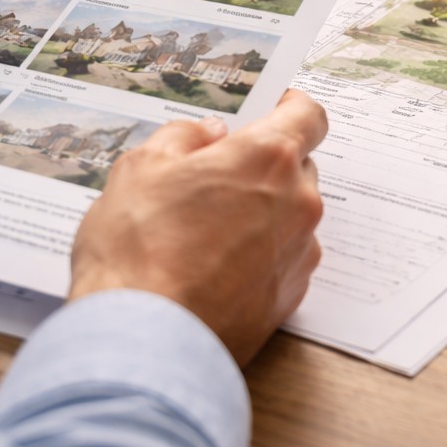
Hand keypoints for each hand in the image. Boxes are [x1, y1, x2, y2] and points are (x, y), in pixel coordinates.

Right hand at [68, 89, 327, 364]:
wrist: (143, 339)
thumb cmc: (137, 249)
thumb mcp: (141, 168)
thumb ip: (184, 138)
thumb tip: (210, 133)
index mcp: (269, 158)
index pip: (309, 116)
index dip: (291, 107)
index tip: (273, 107)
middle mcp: (298, 202)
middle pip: (298, 167)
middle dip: (263, 166)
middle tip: (215, 177)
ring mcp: (300, 253)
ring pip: (290, 216)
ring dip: (261, 214)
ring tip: (204, 232)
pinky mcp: (290, 297)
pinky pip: (283, 258)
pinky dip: (258, 256)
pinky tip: (212, 269)